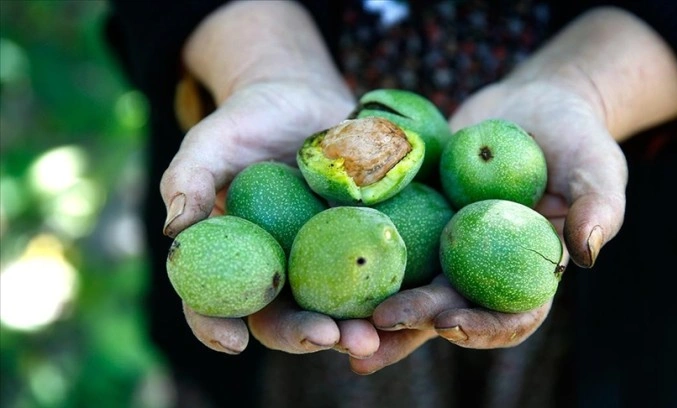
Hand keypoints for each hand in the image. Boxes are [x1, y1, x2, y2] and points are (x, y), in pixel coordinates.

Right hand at [162, 1, 383, 358]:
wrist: (304, 100)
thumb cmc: (248, 121)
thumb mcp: (211, 141)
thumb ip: (188, 180)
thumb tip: (174, 230)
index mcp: (235, 259)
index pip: (217, 303)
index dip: (218, 327)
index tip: (234, 341)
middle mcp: (281, 271)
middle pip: (288, 316)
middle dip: (307, 335)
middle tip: (331, 339)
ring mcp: (327, 261)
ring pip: (338, 306)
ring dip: (357, 326)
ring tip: (375, 335)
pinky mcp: (365, 243)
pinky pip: (381, 271)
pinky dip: (395, 290)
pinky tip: (411, 301)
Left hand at [348, 75, 620, 373]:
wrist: (528, 106)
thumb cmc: (573, 137)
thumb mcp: (597, 164)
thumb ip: (598, 206)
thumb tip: (586, 254)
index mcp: (527, 273)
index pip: (510, 315)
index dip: (483, 327)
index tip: (452, 322)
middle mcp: (482, 272)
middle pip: (449, 311)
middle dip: (413, 323)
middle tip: (375, 326)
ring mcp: (445, 251)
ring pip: (410, 290)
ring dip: (375, 312)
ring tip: (338, 329)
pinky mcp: (415, 224)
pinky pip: (384, 243)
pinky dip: (358, 258)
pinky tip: (322, 270)